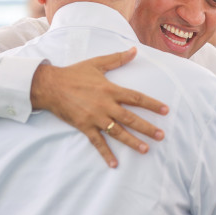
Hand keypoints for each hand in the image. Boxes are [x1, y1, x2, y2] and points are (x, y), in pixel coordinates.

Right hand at [30, 47, 168, 167]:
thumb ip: (117, 59)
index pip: (136, 98)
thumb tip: (134, 50)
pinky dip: (106, 153)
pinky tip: (114, 164)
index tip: (165, 110)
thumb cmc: (74, 74)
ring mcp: (95, 117)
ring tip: (146, 149)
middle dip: (147, 128)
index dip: (152, 104)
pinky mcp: (84, 127)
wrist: (50, 86)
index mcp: (110, 90)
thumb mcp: (96, 64)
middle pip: (130, 118)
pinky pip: (97, 142)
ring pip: (117, 132)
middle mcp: (105, 105)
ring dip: (132, 142)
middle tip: (161, 136)